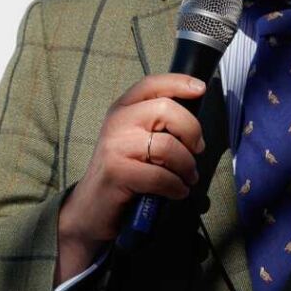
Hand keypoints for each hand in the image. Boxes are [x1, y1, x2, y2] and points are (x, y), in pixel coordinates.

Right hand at [56, 73, 208, 281]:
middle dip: (191, 132)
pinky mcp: (117, 172)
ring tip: (187, 178)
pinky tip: (177, 191)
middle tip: (196, 150)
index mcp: (122, 109)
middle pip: (166, 110)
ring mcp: (114, 147)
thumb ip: (158, 124)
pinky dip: (176, 187)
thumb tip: (194, 118)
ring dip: (186, 167)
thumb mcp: (136, 140)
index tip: (200, 88)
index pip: (152, 84)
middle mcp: (117, 122)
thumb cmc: (123, 172)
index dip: (178, 82)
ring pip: (167, 146)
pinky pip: (160, 176)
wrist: (90, 208)